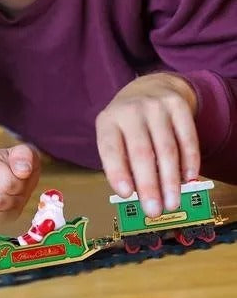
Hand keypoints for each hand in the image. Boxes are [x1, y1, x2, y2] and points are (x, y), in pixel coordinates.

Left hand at [96, 72, 199, 217]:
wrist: (152, 87)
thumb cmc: (129, 122)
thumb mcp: (115, 133)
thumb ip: (121, 159)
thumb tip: (135, 194)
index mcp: (108, 120)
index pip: (109, 147)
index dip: (117, 171)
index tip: (126, 194)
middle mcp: (130, 110)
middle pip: (141, 151)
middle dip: (148, 185)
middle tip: (153, 211)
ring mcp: (156, 106)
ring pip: (166, 148)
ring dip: (170, 180)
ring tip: (171, 203)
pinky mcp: (178, 106)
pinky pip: (188, 138)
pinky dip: (190, 161)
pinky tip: (188, 179)